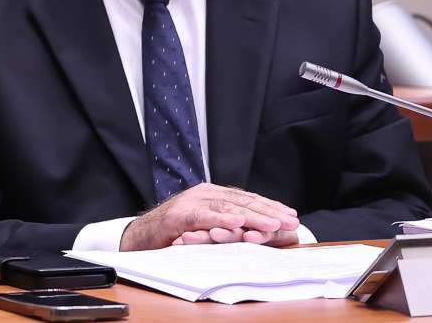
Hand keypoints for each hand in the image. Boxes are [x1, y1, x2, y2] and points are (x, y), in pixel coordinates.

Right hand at [121, 183, 301, 249]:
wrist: (140, 238)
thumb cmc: (175, 234)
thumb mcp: (207, 228)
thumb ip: (228, 225)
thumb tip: (261, 232)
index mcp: (211, 195)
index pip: (246, 198)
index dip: (269, 206)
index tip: (290, 216)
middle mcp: (202, 194)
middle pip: (241, 200)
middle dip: (268, 211)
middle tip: (290, 221)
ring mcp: (190, 203)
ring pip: (226, 207)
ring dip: (251, 216)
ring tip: (271, 223)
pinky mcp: (178, 216)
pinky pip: (203, 216)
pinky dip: (221, 219)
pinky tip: (238, 222)